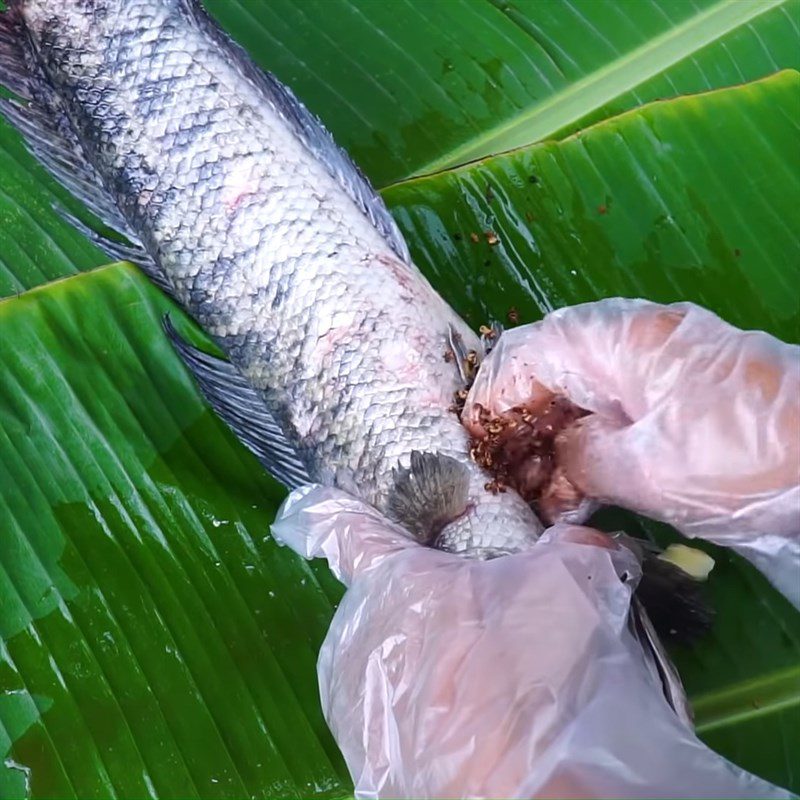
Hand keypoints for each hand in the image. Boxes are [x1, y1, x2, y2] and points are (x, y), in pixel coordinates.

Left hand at [272, 485, 789, 798]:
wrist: (509, 793)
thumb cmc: (525, 673)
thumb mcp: (570, 587)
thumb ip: (573, 547)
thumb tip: (586, 538)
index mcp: (391, 578)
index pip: (345, 527)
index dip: (337, 511)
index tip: (324, 507)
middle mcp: (356, 631)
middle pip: (383, 598)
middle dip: (425, 602)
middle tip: (479, 621)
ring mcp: (353, 697)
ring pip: (386, 656)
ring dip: (421, 658)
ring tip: (477, 682)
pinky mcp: (362, 754)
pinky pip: (387, 712)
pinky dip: (417, 711)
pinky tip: (462, 727)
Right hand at [464, 299, 799, 603]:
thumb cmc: (740, 457)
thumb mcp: (645, 469)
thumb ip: (579, 458)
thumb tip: (555, 457)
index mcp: (614, 341)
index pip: (524, 354)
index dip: (490, 399)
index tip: (472, 447)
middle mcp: (628, 343)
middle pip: (549, 374)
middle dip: (520, 429)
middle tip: (505, 484)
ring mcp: (653, 368)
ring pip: (580, 397)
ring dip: (553, 445)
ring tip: (537, 500)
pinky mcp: (674, 395)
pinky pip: (613, 413)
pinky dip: (589, 448)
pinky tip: (575, 493)